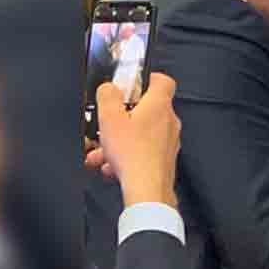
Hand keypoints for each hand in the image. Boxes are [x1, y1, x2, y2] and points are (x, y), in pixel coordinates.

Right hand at [83, 73, 180, 207]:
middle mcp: (169, 122)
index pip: (163, 81)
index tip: (131, 83)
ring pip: (140, 135)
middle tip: (106, 125)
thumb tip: (109, 87)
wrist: (147, 189)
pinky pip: (142, 152)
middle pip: (145, 111)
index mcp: (159, 105)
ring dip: (118, 142)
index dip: (147, 79)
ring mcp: (169, 142)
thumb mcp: (110, 117)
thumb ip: (107, 96)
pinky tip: (110, 168)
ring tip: (100, 154)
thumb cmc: (132, 153)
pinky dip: (125, 157)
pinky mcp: (164, 160)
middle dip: (121, 119)